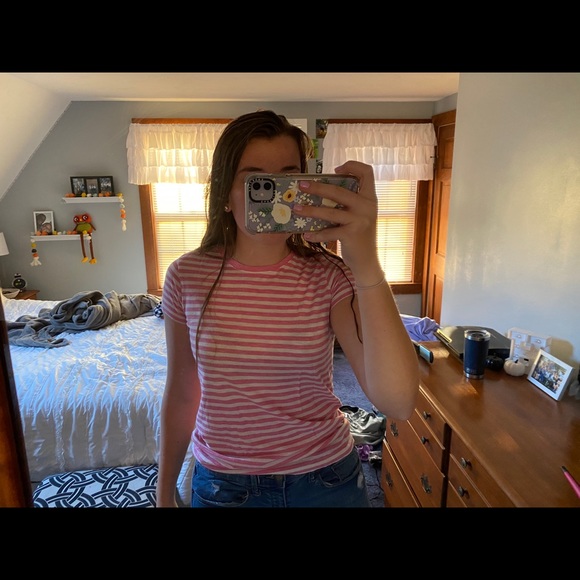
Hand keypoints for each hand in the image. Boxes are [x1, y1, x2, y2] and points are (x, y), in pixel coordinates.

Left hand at [293, 161, 380, 278]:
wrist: (367, 260)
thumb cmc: (359, 235)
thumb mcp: (360, 215)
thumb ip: (349, 202)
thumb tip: (322, 190)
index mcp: (370, 197)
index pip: (367, 172)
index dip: (352, 166)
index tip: (336, 169)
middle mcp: (367, 206)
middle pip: (339, 190)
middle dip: (317, 187)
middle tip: (302, 185)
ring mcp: (360, 220)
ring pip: (330, 212)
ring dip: (310, 210)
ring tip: (296, 209)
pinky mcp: (351, 234)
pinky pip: (328, 232)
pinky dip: (316, 234)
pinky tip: (306, 234)